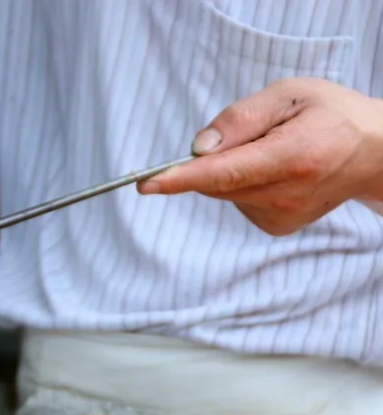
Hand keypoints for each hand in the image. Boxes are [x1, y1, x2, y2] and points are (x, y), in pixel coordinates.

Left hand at [138, 78, 382, 235]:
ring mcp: (282, 216)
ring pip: (224, 193)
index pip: (225, 173)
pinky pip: (237, 201)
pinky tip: (275, 171)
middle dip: (210, 160)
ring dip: (231, 171)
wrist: (373, 153)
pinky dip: (243, 184)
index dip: (182, 178)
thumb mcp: (289, 94)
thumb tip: (199, 148)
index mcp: (294, 157)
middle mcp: (288, 194)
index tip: (147, 184)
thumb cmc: (332, 115)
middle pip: (218, 183)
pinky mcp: (277, 226)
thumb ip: (241, 118)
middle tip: (246, 136)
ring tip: (273, 151)